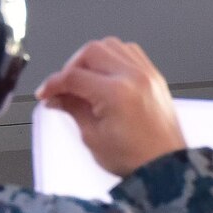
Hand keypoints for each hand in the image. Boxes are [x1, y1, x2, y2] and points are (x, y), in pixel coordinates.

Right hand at [35, 37, 187, 177]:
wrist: (166, 167)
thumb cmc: (137, 159)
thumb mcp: (93, 137)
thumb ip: (72, 110)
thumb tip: (57, 97)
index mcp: (116, 93)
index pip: (73, 76)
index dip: (53, 84)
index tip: (46, 93)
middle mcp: (133, 77)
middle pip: (91, 51)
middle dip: (71, 67)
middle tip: (64, 86)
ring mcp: (147, 74)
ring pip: (111, 45)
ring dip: (92, 58)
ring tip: (84, 79)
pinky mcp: (155, 77)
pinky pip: (131, 52)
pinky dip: (114, 57)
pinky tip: (106, 74)